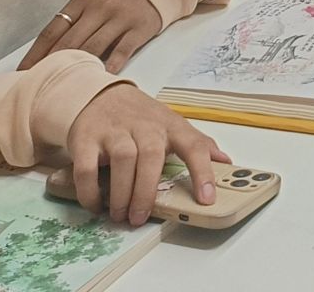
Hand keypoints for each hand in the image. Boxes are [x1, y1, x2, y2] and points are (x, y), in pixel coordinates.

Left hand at [20, 0, 164, 74]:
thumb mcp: (90, 1)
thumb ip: (72, 23)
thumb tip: (44, 56)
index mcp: (81, 0)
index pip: (52, 30)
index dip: (35, 54)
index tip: (22, 73)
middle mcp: (99, 7)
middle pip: (70, 42)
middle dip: (51, 65)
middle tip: (38, 86)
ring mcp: (120, 17)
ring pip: (93, 47)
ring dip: (78, 68)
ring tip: (64, 88)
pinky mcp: (138, 28)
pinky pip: (122, 50)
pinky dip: (110, 65)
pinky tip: (101, 78)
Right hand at [65, 84, 228, 225]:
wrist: (98, 95)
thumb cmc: (140, 117)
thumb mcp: (171, 124)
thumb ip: (197, 144)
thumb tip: (226, 161)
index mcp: (170, 125)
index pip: (193, 145)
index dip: (202, 172)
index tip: (206, 199)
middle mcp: (144, 126)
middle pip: (151, 155)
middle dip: (146, 191)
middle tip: (140, 217)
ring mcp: (115, 130)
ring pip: (123, 159)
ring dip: (122, 192)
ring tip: (120, 214)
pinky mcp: (87, 138)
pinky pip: (87, 167)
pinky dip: (90, 190)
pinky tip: (96, 205)